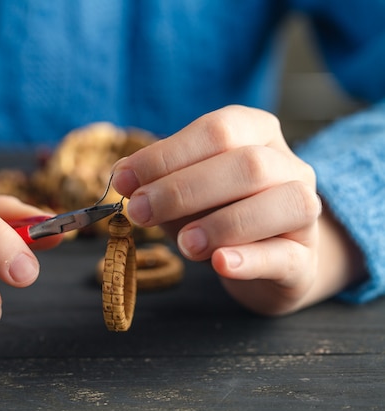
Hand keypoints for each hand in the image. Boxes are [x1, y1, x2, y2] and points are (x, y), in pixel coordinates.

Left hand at [112, 105, 362, 314]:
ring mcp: (304, 211)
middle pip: (247, 164)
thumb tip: (123, 176)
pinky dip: (249, 259)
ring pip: (280, 202)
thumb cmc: (218, 213)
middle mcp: (289, 165)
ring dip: (222, 223)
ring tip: (183, 244)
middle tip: (140, 212)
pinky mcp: (304, 259)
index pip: (216, 130)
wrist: (267, 258)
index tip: (123, 180)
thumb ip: (158, 181)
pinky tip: (219, 263)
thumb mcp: (184, 191)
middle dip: (184, 189)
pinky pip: (284, 255)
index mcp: (256, 133)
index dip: (166, 155)